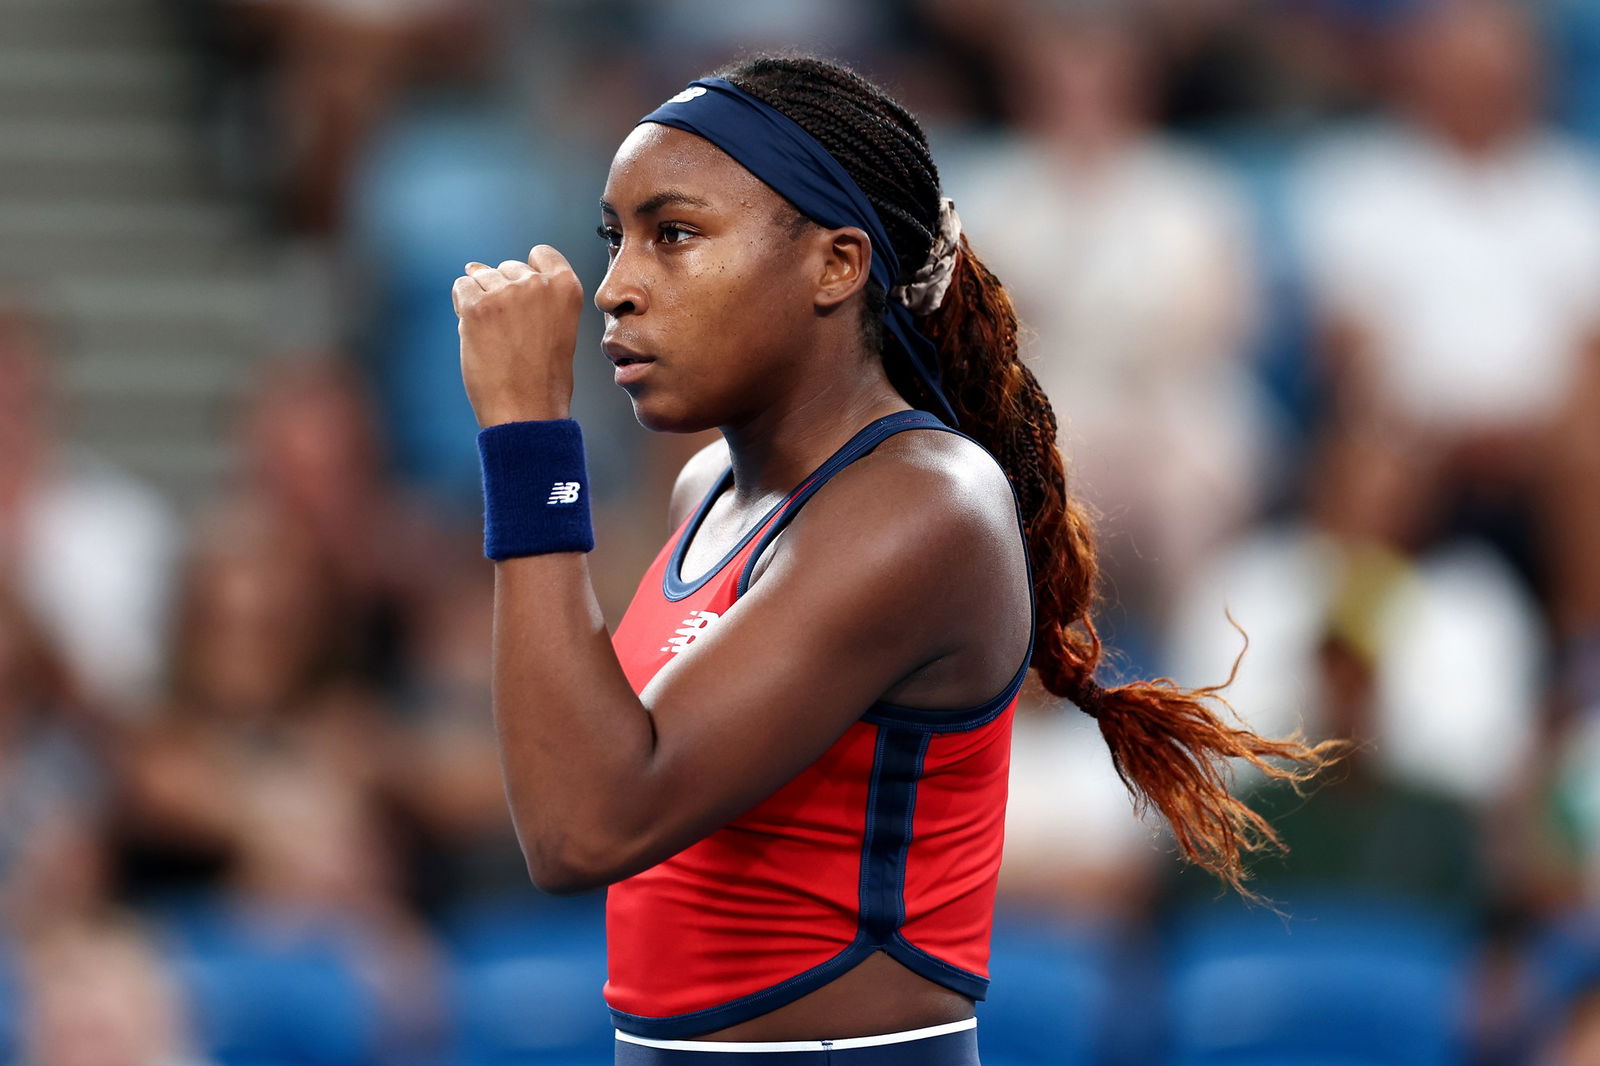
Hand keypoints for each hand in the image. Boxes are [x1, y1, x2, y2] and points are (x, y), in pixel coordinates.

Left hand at [453, 246, 582, 425]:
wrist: (527, 410)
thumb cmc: (542, 377)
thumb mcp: (556, 328)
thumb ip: (532, 297)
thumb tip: (475, 266)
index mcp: (567, 287)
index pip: (542, 254)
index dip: (530, 274)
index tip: (528, 303)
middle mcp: (538, 284)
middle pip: (509, 266)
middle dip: (503, 292)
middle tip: (511, 333)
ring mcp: (506, 294)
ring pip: (482, 276)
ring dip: (483, 301)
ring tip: (496, 337)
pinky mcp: (478, 307)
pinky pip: (462, 288)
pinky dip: (464, 307)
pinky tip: (478, 332)